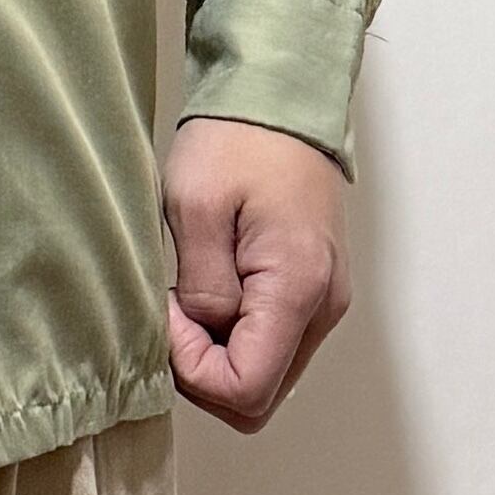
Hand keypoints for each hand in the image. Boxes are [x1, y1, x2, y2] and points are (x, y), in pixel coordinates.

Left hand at [160, 118, 351, 432]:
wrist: (279, 98)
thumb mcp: (196, 207)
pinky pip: (270, 343)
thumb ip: (202, 288)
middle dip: (202, 371)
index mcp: (299, 289)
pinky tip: (207, 289)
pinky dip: (232, 336)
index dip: (193, 370)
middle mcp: (323, 308)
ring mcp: (322, 302)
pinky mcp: (310, 291)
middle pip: (258, 396)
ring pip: (264, 374)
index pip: (247, 390)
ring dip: (216, 354)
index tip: (170, 312)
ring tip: (187, 292)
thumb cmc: (237, 140)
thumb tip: (202, 336)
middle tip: (172, 307)